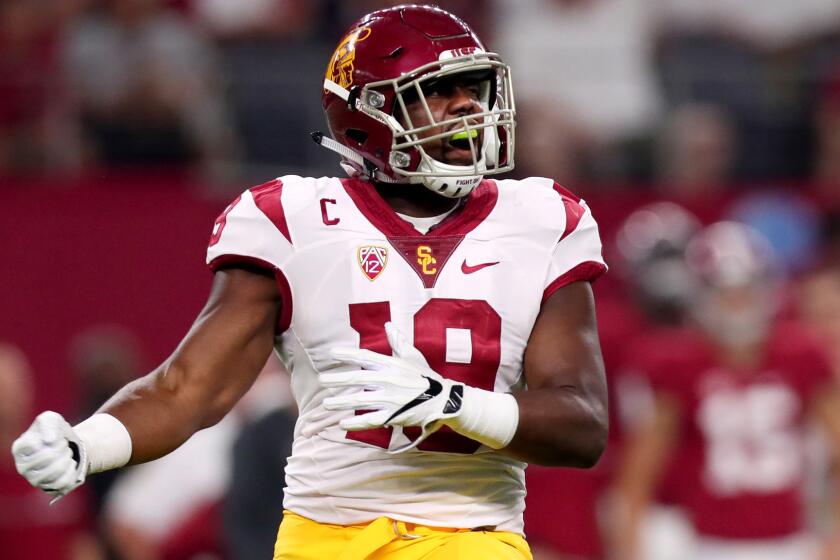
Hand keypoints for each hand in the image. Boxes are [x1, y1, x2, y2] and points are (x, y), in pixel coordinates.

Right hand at [11, 411, 87, 501]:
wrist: (69, 446)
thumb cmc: (55, 432)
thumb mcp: (51, 419)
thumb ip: (48, 424)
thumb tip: (49, 441)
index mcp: (19, 449)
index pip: (35, 444)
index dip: (53, 437)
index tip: (56, 436)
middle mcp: (22, 467)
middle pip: (49, 456)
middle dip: (63, 447)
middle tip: (64, 445)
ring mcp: (34, 480)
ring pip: (56, 470)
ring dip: (67, 458)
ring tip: (67, 454)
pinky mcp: (47, 489)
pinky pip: (63, 482)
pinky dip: (72, 470)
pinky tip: (70, 464)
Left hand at [323, 322, 463, 451]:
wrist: (444, 399)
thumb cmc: (427, 377)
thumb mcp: (413, 356)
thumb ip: (398, 342)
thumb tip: (388, 324)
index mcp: (392, 365)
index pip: (366, 358)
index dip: (348, 355)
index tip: (332, 353)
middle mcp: (389, 380)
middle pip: (358, 379)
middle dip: (338, 379)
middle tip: (322, 380)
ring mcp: (391, 399)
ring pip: (361, 400)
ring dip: (341, 402)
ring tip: (326, 403)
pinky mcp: (394, 416)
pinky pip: (371, 420)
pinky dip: (356, 423)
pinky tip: (342, 423)